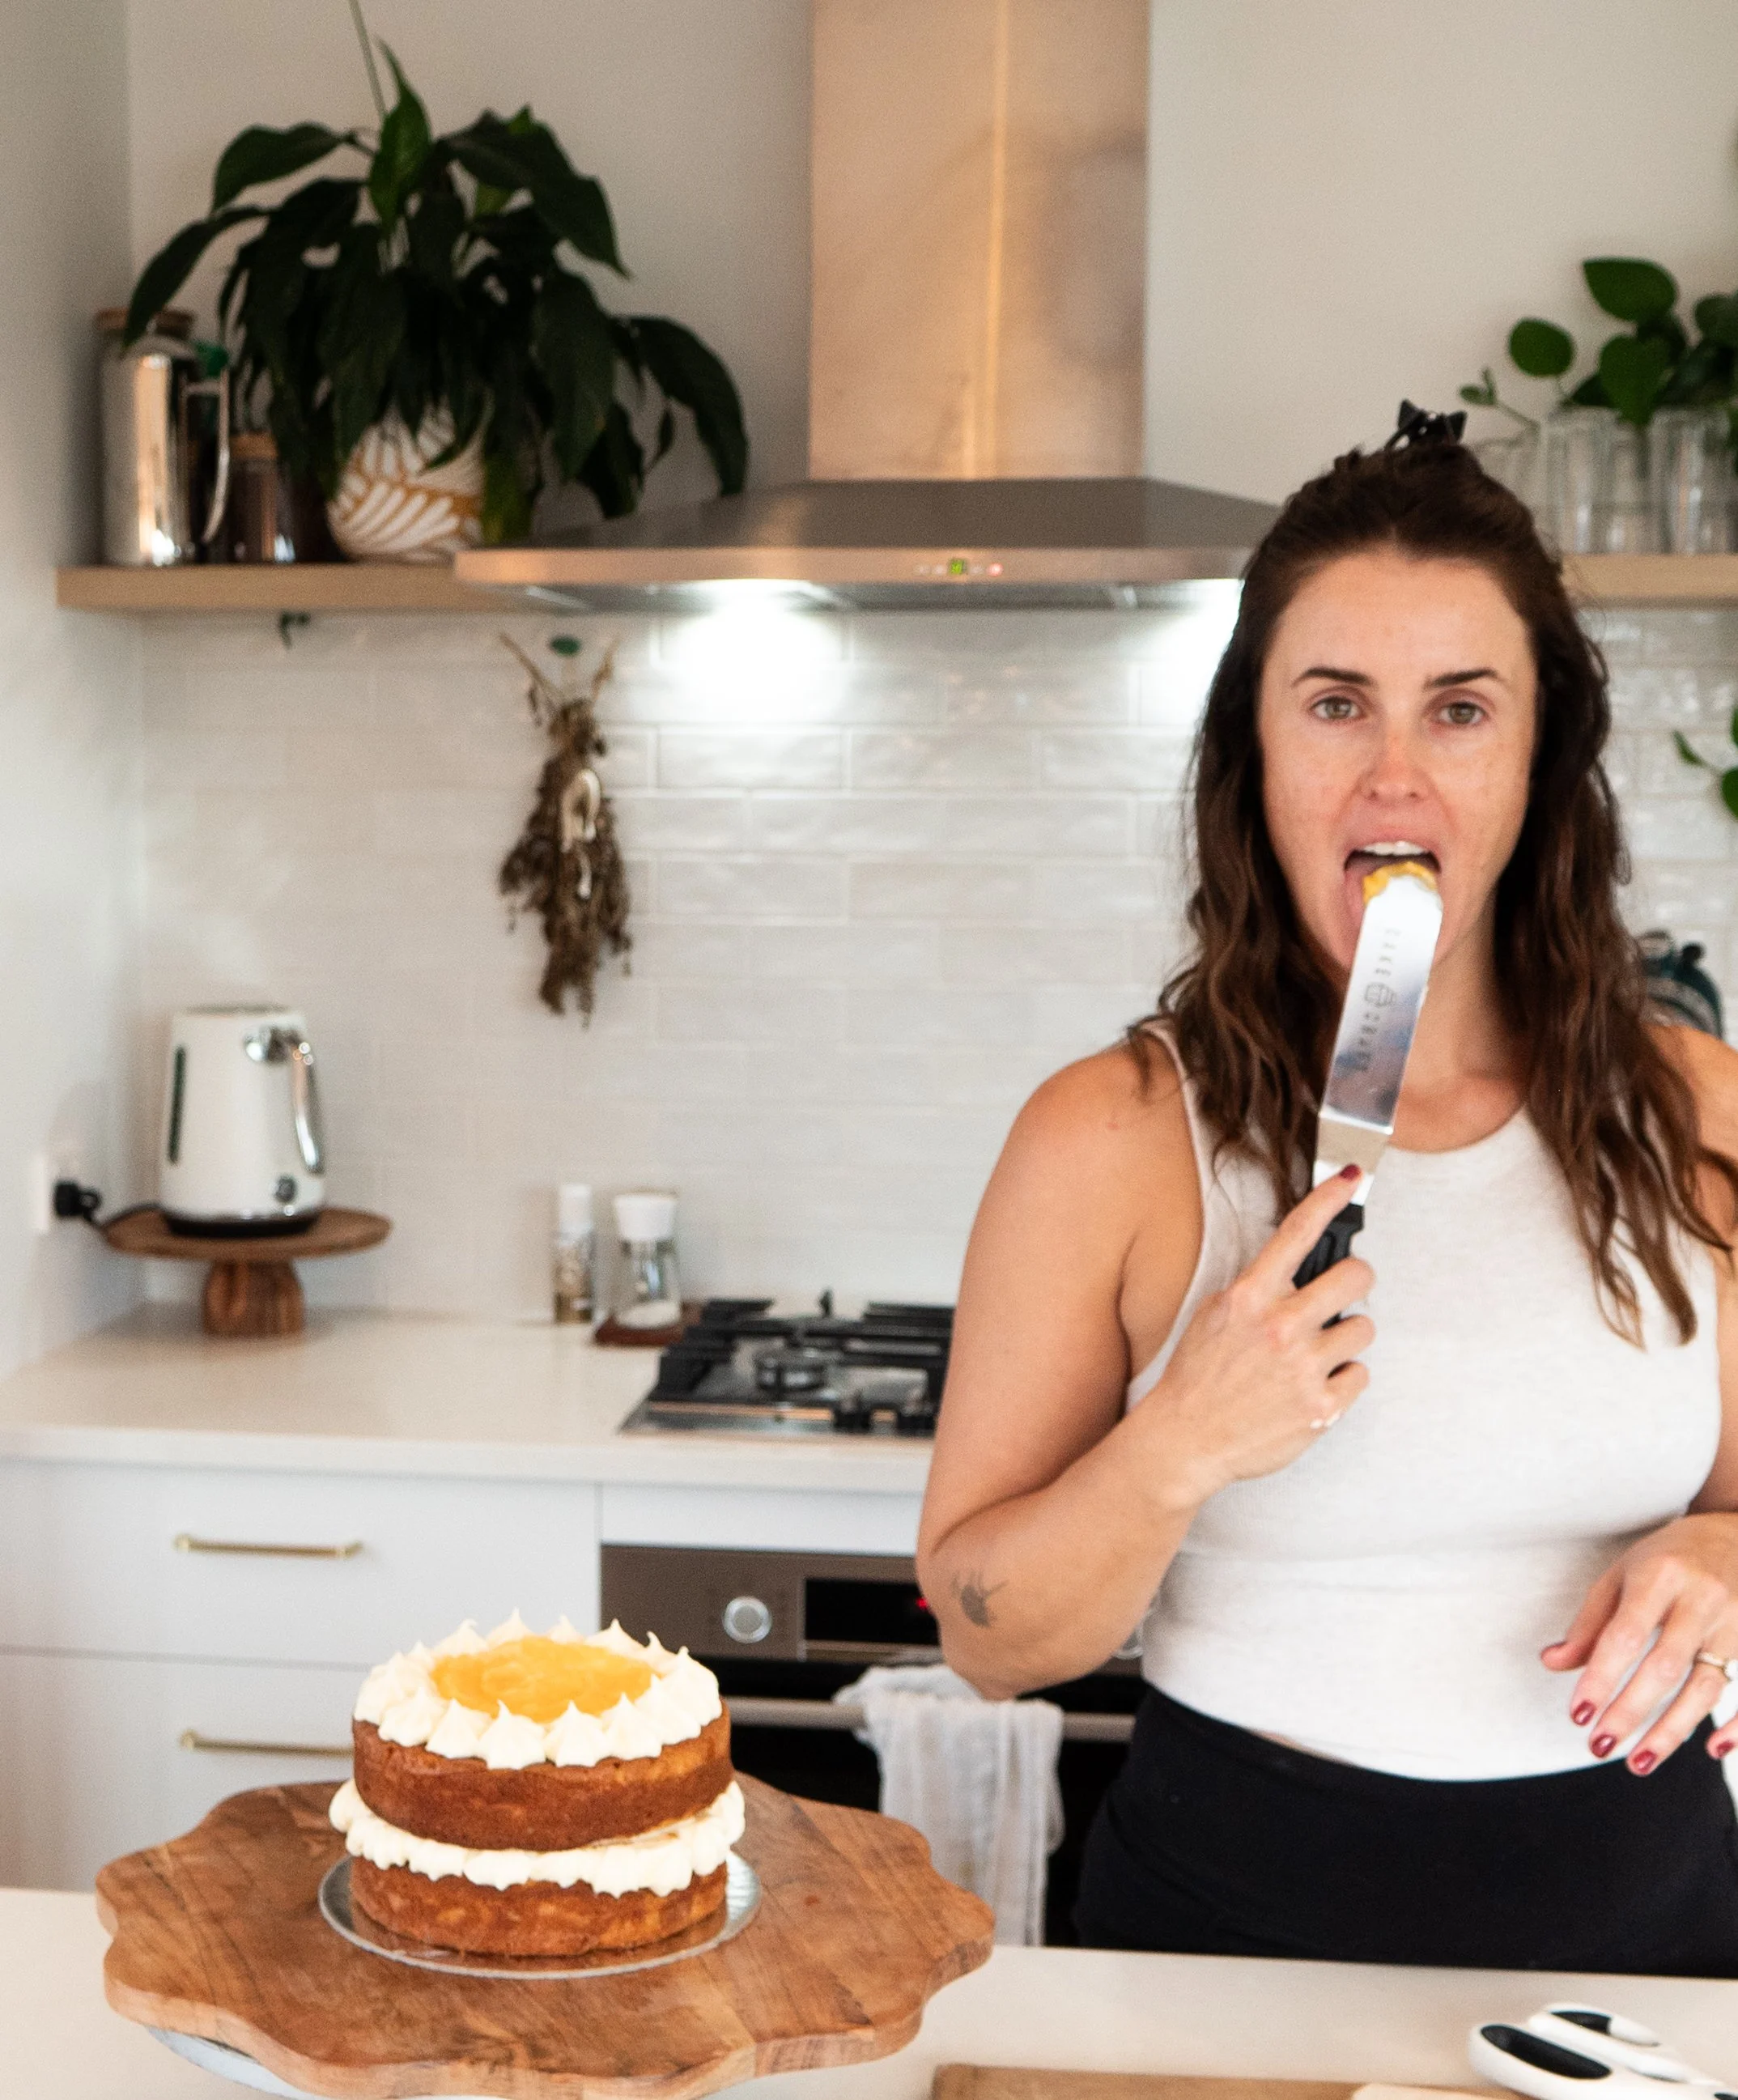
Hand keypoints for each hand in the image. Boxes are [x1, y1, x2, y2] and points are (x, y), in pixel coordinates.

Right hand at [1143, 1165, 1374, 1504]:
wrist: (1187, 1439)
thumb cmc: (1197, 1377)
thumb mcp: (1214, 1314)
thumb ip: (1255, 1289)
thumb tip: (1295, 1267)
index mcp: (1250, 1297)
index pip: (1297, 1233)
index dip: (1329, 1198)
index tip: (1351, 1177)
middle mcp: (1280, 1327)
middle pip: (1356, 1277)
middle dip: (1355, 1280)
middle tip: (1343, 1292)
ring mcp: (1304, 1367)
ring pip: (1364, 1328)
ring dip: (1347, 1337)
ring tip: (1317, 1352)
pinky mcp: (1321, 1407)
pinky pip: (1361, 1375)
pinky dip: (1343, 1379)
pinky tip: (1314, 1385)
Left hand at [1543, 1513, 1737, 1773]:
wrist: (1735, 1533)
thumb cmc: (1667, 1558)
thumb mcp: (1622, 1574)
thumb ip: (1590, 1621)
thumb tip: (1551, 1663)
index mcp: (1660, 1575)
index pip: (1625, 1635)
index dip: (1600, 1677)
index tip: (1578, 1714)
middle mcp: (1701, 1599)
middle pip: (1665, 1667)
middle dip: (1631, 1712)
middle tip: (1599, 1747)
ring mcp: (1736, 1622)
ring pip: (1705, 1687)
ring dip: (1672, 1730)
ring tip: (1639, 1762)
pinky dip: (1737, 1726)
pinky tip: (1711, 1750)